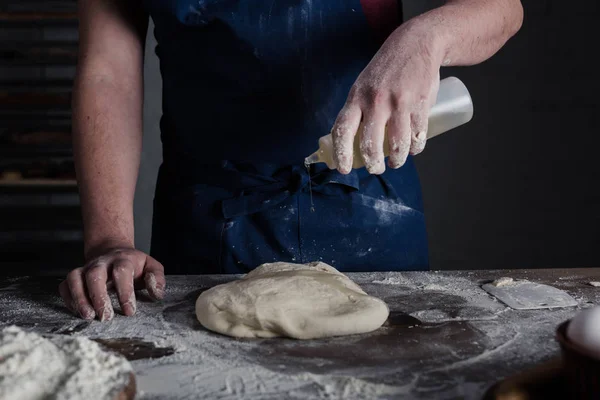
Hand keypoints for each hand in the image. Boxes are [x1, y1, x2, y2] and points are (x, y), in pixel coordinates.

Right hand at [59, 246, 165, 320]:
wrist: (113, 251)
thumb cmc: (134, 265)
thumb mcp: (151, 267)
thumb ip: (156, 278)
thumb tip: (157, 294)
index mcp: (123, 260)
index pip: (122, 272)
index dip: (125, 292)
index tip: (129, 311)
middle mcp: (102, 263)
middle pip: (95, 275)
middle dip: (98, 296)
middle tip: (105, 317)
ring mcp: (86, 268)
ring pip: (75, 278)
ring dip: (79, 298)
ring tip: (88, 316)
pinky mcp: (75, 276)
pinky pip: (65, 285)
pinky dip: (68, 299)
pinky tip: (77, 312)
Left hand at [332, 20, 442, 174]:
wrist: (417, 43)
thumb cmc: (386, 69)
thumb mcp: (364, 85)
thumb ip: (358, 110)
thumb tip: (350, 142)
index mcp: (356, 97)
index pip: (342, 130)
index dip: (341, 154)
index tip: (343, 168)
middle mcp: (376, 101)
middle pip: (370, 145)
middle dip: (373, 165)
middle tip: (376, 169)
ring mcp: (399, 104)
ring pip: (396, 145)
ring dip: (396, 161)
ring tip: (395, 162)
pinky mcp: (420, 105)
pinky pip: (417, 136)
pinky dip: (415, 148)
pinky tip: (412, 149)